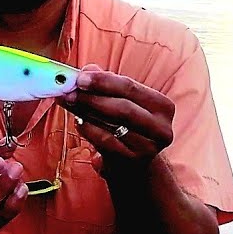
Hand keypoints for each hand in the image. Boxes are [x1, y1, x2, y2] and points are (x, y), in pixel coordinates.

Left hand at [58, 64, 175, 172]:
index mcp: (163, 106)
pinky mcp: (132, 161)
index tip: (80, 78)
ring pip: (113, 125)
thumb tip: (88, 70)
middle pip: (123, 108)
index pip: (131, 87)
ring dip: (86, 112)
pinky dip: (89, 129)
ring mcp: (148, 147)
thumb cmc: (129, 125)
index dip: (103, 81)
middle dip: (93, 98)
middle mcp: (161, 128)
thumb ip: (107, 83)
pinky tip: (78, 121)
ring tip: (69, 102)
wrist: (136, 163)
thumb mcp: (124, 101)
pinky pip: (105, 142)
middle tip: (70, 91)